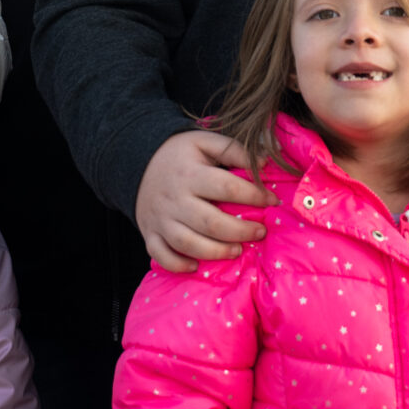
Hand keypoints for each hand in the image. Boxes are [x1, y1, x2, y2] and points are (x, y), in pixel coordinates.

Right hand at [134, 130, 274, 274]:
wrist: (136, 163)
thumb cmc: (180, 155)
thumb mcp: (204, 142)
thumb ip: (234, 149)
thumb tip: (264, 163)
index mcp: (189, 173)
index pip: (227, 187)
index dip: (254, 196)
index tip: (272, 200)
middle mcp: (174, 199)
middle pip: (210, 222)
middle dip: (241, 231)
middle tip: (260, 232)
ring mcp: (160, 219)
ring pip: (188, 244)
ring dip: (216, 252)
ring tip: (237, 250)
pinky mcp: (150, 234)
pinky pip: (161, 256)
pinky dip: (178, 265)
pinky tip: (196, 266)